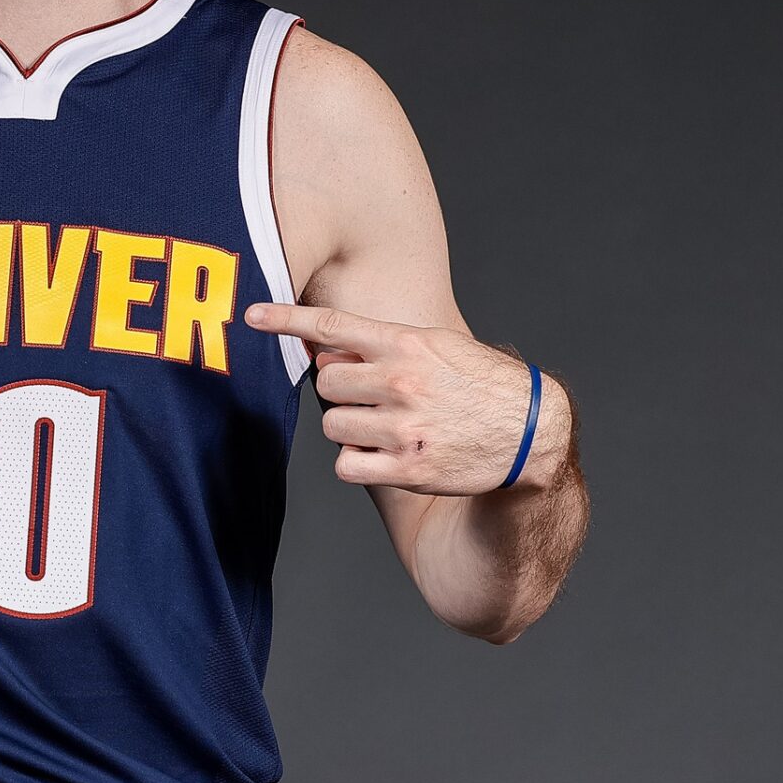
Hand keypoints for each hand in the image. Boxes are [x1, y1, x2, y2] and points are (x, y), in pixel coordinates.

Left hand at [246, 302, 552, 495]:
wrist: (531, 431)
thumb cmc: (480, 384)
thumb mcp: (438, 346)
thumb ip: (383, 345)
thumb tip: (324, 350)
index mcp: (405, 344)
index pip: (331, 326)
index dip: (285, 319)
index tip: (251, 315)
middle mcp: (400, 382)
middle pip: (325, 381)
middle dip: (341, 390)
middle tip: (371, 397)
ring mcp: (402, 426)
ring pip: (333, 426)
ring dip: (349, 428)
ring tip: (387, 427)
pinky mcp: (407, 467)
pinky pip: (346, 465)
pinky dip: (356, 463)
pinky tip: (383, 455)